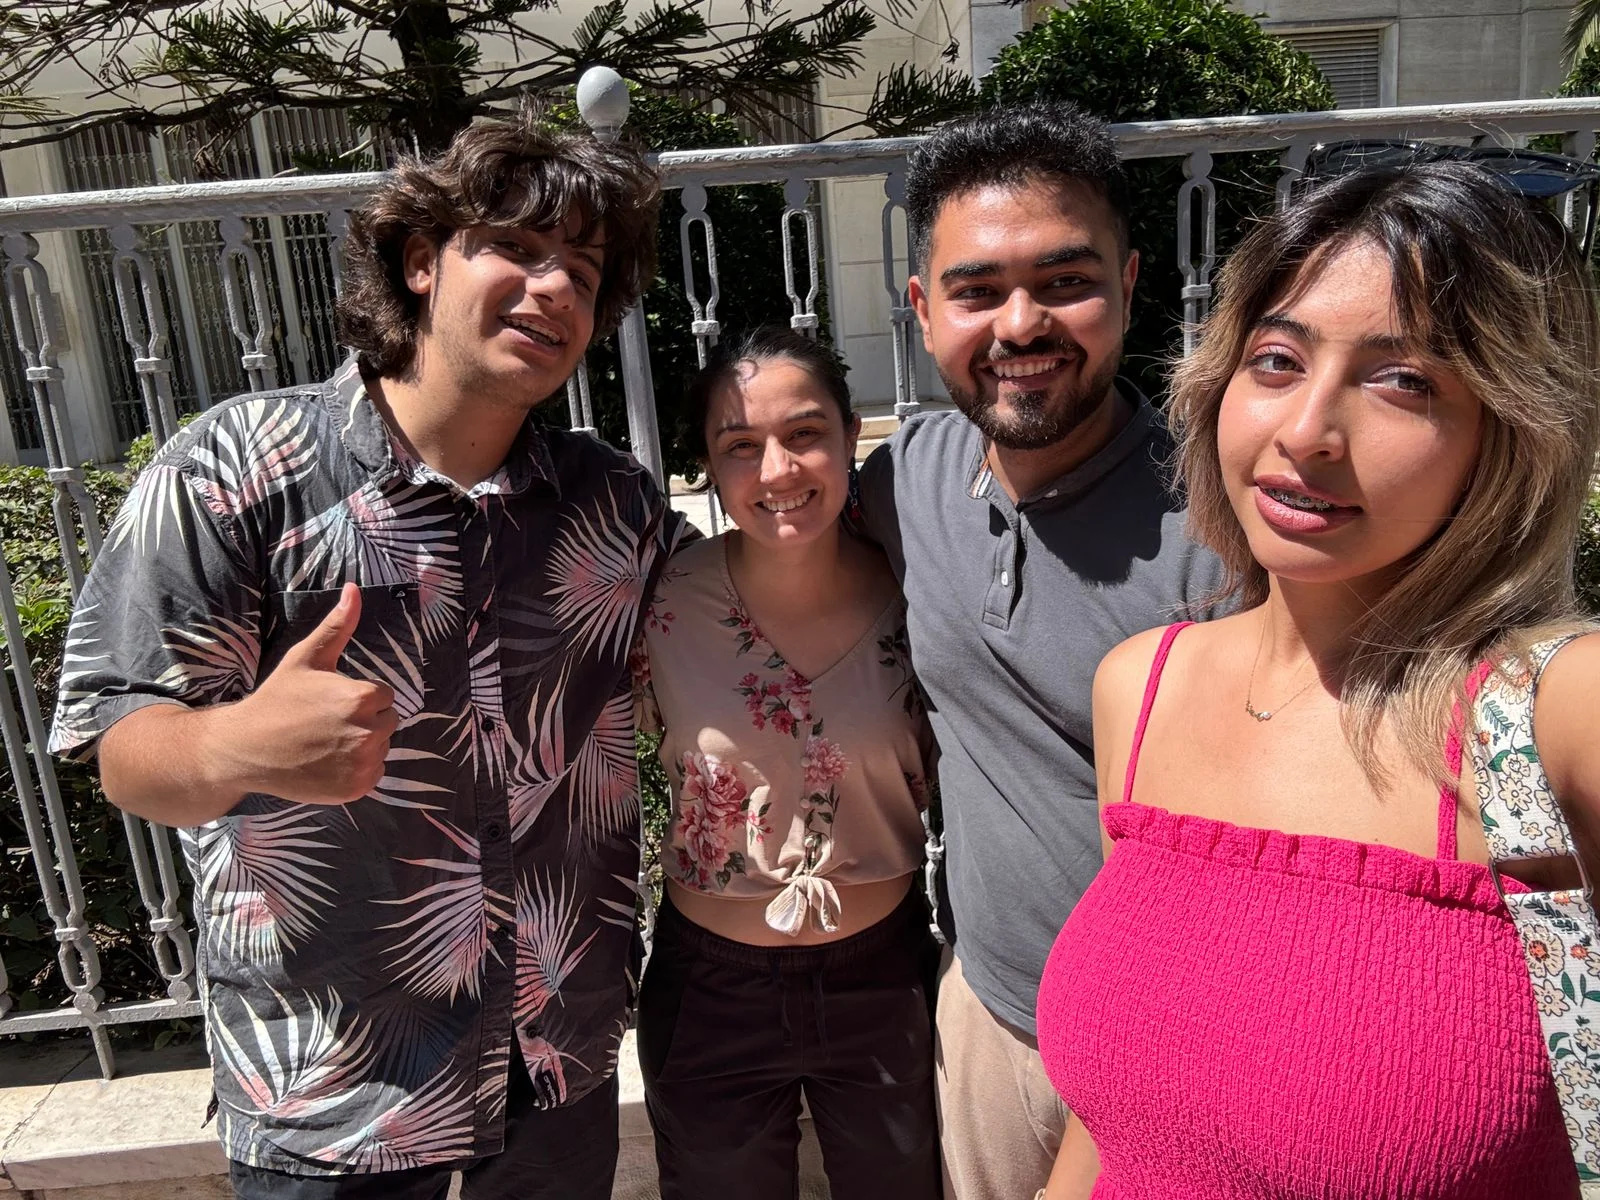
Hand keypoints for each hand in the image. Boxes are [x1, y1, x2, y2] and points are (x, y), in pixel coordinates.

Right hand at [219, 583, 396, 804]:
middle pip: (387, 721)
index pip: (383, 695)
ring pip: (381, 747)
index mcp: (363, 698)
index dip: (358, 697)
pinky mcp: (357, 789)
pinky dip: (357, 769)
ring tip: (325, 742)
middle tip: (326, 723)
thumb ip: (338, 626)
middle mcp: (369, 733)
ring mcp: (363, 764)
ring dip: (362, 744)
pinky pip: (373, 773)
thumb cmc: (277, 700)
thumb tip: (354, 590)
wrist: (245, 749)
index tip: (329, 702)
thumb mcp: (307, 658)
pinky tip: (328, 762)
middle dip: (363, 719)